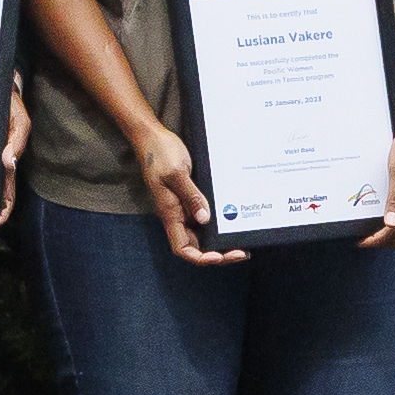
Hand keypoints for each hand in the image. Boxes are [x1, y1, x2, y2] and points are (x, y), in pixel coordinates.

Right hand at [128, 120, 242, 267]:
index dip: (200, 257)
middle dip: (217, 253)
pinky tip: (233, 220)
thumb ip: (192, 196)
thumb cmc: (160, 153)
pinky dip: (217, 223)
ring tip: (241, 241)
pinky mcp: (189, 198)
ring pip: (201, 233)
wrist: (152, 137)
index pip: (182, 248)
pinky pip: (203, 216)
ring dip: (219, 241)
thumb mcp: (177, 173)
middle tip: (240, 252)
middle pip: (196, 246)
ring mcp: (182, 207)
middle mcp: (176, 215)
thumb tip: (205, 219)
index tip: (218, 257)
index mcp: (169, 213)